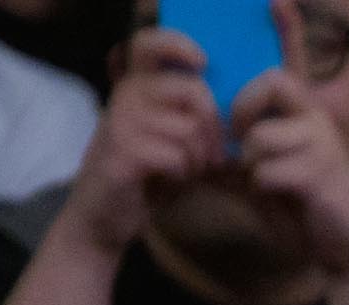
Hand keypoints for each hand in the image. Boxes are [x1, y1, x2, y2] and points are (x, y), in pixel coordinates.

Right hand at [63, 29, 228, 256]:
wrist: (106, 217)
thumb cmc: (150, 179)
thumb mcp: (177, 143)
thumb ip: (197, 120)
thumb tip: (242, 113)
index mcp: (137, 87)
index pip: (151, 43)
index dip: (180, 45)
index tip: (203, 62)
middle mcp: (125, 96)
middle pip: (193, 92)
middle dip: (215, 131)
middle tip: (212, 159)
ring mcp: (120, 121)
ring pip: (189, 130)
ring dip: (198, 160)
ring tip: (183, 172)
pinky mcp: (120, 150)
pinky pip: (176, 156)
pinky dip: (183, 175)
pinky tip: (168, 181)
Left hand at [229, 14, 348, 280]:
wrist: (344, 249)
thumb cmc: (302, 210)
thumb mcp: (263, 177)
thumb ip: (236, 157)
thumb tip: (200, 149)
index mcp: (304, 114)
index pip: (293, 61)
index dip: (288, 29)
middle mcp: (317, 118)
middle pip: (270, 82)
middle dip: (241, 111)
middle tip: (238, 142)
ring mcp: (322, 144)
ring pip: (259, 135)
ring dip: (249, 164)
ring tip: (263, 183)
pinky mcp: (322, 173)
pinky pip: (267, 168)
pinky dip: (262, 187)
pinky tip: (278, 198)